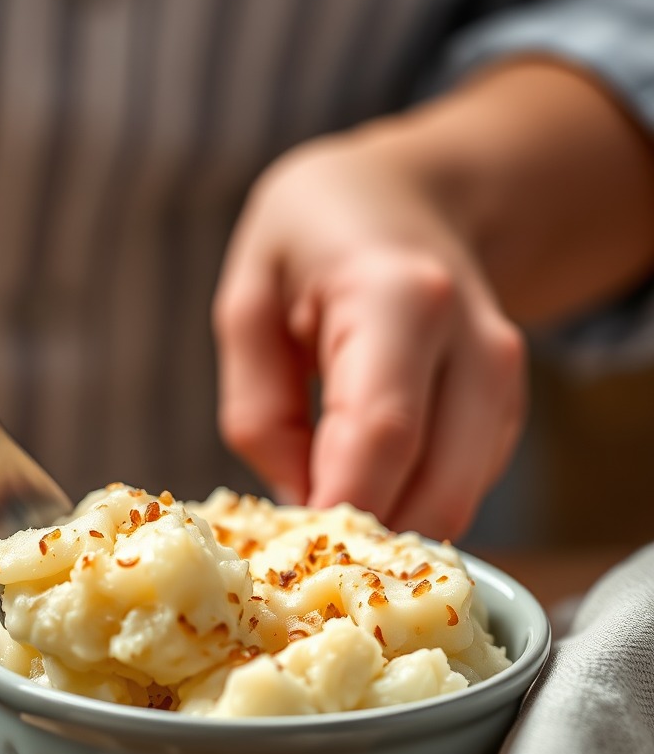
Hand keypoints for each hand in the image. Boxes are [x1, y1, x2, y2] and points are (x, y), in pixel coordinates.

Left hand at [213, 129, 526, 540]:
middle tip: (295, 551)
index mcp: (398, 301)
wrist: (402, 200)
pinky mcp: (506, 409)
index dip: (336, 510)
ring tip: (323, 522)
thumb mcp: (247, 308)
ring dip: (388, 532)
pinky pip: (462, 488)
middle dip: (362, 541)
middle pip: (435, 489)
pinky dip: (412, 509)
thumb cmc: (309, 242)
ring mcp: (503, 379)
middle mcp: (473, 343)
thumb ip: (261, 415)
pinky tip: (363, 492)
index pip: (381, 436)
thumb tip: (299, 508)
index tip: (286, 553)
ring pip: (458, 501)